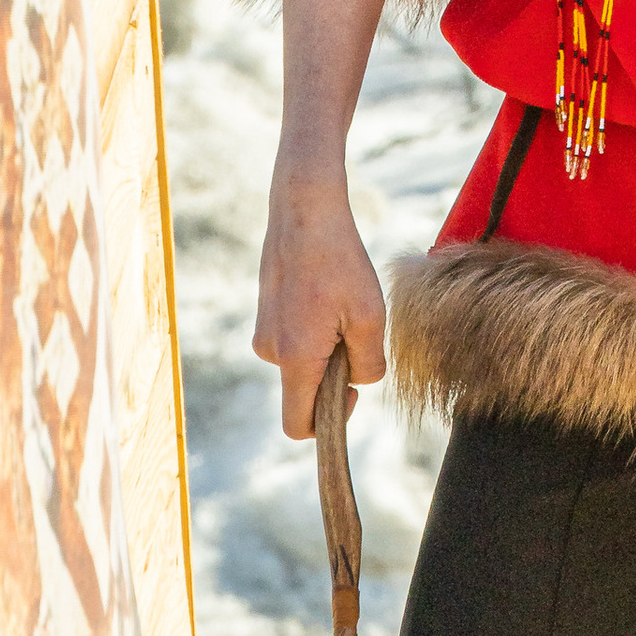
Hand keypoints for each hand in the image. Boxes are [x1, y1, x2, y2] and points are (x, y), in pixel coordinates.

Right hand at [254, 173, 387, 441]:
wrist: (304, 211)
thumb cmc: (341, 262)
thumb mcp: (371, 316)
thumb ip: (368, 363)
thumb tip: (358, 382)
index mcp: (295, 358)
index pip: (297, 424)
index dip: (328, 424)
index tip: (351, 394)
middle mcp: (270, 350)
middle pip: (304, 389)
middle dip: (334, 373)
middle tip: (355, 329)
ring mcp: (264, 331)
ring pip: (302, 360)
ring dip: (327, 347)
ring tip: (342, 303)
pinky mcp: (265, 313)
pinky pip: (294, 338)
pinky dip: (315, 328)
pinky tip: (328, 292)